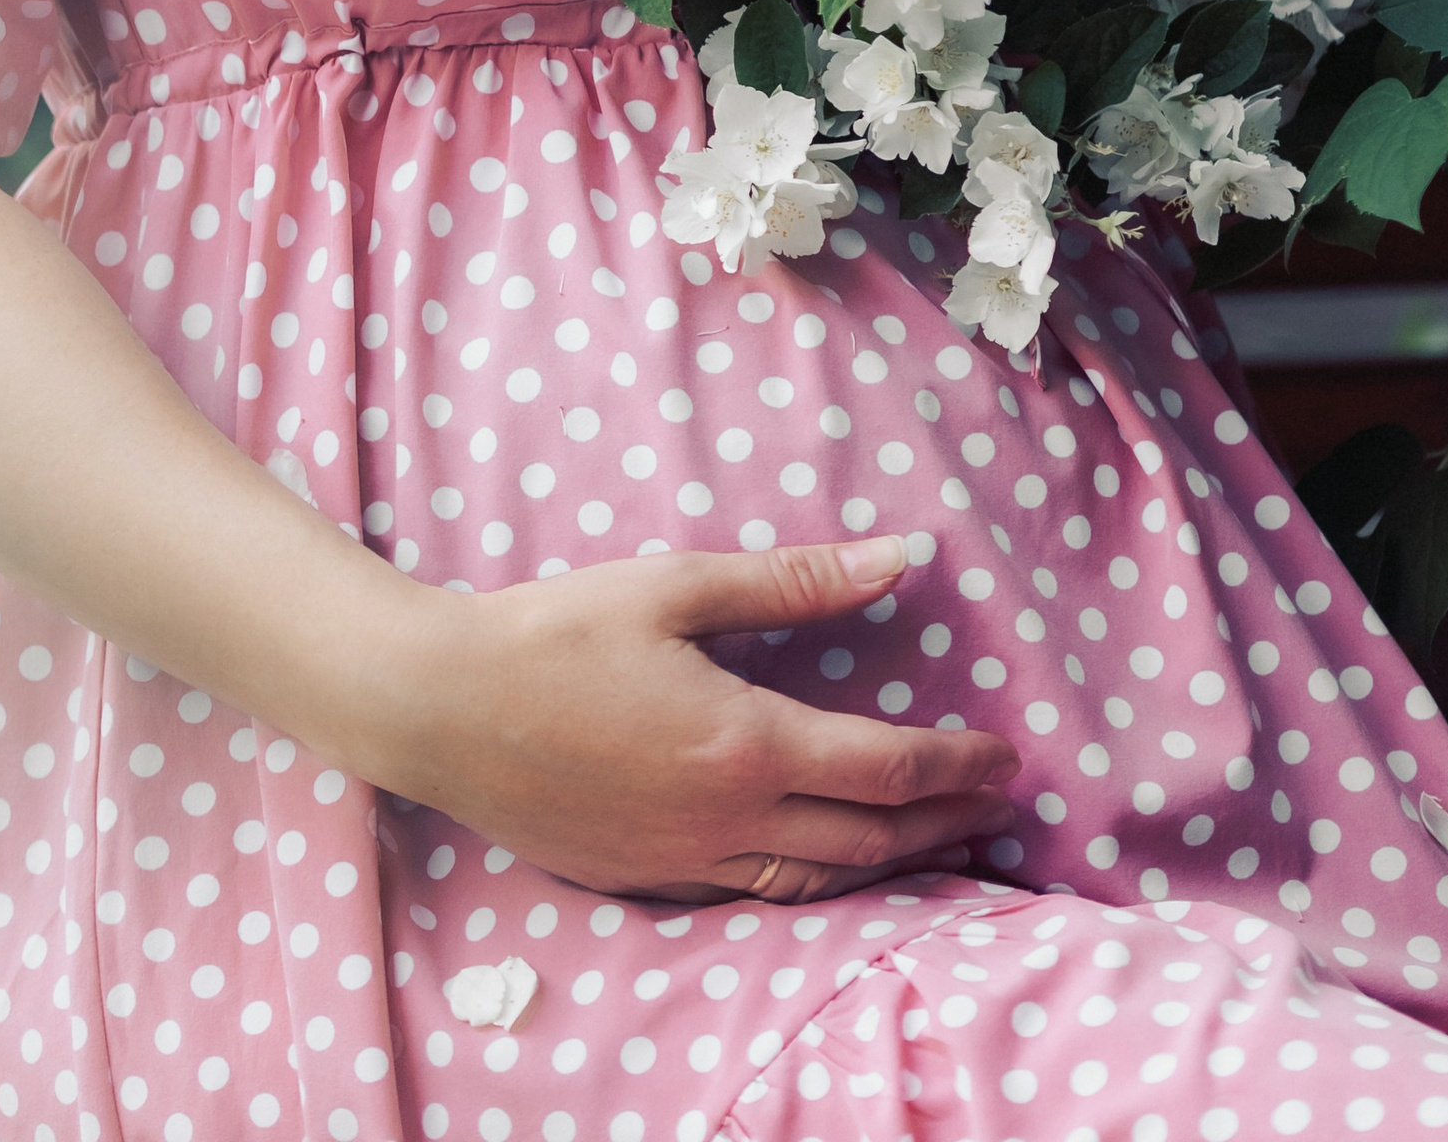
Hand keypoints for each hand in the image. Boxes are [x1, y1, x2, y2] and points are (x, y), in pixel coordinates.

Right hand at [369, 535, 1019, 902]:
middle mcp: (729, 820)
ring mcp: (686, 861)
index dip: (957, 763)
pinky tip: (826, 861)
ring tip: (937, 841)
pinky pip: (758, 892)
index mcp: (745, 744)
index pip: (886, 767)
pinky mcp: (647, 879)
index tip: (1007, 755)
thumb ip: (794, 578)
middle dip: (945, 821)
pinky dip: (816, 880)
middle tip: (998, 806)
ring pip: (819, 879)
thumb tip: (898, 556)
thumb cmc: (553, 632)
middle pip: (870, 838)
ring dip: (893, 862)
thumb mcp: (674, 586)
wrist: (440, 707)